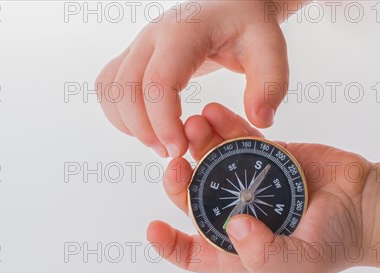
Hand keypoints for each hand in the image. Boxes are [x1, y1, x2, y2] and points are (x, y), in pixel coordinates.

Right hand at [96, 1, 292, 157]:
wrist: (231, 6)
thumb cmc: (248, 26)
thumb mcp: (270, 48)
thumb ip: (270, 83)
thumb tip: (259, 119)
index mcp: (183, 33)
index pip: (158, 81)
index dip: (163, 121)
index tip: (179, 149)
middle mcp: (152, 36)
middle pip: (126, 89)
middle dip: (144, 130)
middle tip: (172, 153)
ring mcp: (138, 45)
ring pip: (111, 90)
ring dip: (128, 124)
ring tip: (160, 143)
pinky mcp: (132, 56)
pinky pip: (109, 87)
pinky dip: (119, 114)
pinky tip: (146, 128)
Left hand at [147, 103, 376, 272]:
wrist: (368, 202)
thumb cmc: (336, 242)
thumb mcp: (300, 263)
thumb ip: (265, 254)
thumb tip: (233, 226)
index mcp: (237, 247)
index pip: (194, 252)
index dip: (170, 245)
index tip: (154, 229)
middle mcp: (236, 213)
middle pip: (194, 199)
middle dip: (178, 183)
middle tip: (175, 163)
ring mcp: (248, 181)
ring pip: (210, 163)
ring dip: (195, 146)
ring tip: (190, 126)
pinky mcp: (264, 154)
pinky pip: (236, 138)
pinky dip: (223, 125)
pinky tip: (211, 112)